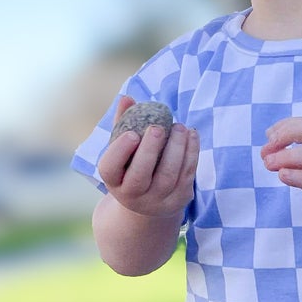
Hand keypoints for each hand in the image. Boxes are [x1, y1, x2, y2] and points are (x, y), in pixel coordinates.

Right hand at [96, 94, 198, 218]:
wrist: (150, 203)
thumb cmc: (131, 166)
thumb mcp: (123, 150)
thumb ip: (123, 124)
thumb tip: (127, 98)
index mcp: (114, 181)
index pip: (110, 168)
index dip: (120, 151)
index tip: (132, 133)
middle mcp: (132, 195)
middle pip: (140, 175)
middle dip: (150, 150)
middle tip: (157, 127)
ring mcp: (157, 200)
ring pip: (168, 175)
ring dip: (176, 148)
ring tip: (179, 127)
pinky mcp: (179, 199)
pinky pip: (187, 175)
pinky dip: (191, 152)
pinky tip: (191, 134)